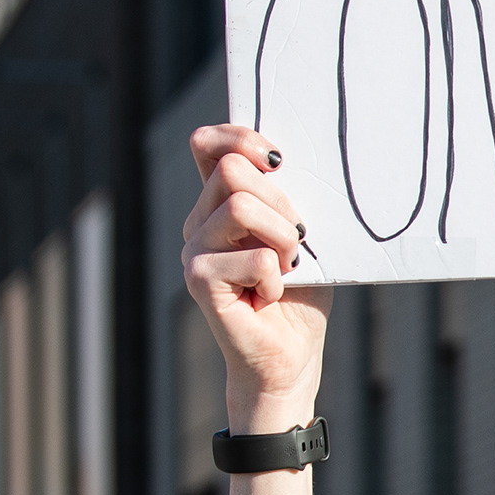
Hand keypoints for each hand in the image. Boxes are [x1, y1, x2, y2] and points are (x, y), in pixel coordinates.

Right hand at [182, 125, 330, 430]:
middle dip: (280, 202)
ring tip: (288, 267)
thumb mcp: (301, 234)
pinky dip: (277, 277)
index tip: (279, 161)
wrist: (291, 358)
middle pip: (232, 170)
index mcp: (219, 204)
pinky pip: (254, 256)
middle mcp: (199, 223)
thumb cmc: (301, 295)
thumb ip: (286, 196)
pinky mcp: (198, 281)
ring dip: (283, 239)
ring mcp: (193, 251)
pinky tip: (271, 296)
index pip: (209, 144)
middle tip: (295, 241)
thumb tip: (285, 158)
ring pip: (242, 207)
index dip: (240, 137)